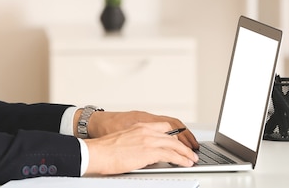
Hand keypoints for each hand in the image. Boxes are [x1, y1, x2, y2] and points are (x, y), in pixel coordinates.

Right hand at [83, 121, 198, 174]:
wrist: (97, 152)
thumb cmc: (105, 149)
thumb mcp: (124, 138)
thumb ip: (137, 141)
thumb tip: (143, 151)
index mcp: (140, 126)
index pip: (164, 127)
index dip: (175, 135)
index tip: (180, 142)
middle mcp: (146, 130)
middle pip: (172, 136)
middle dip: (183, 146)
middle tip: (190, 152)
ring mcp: (148, 140)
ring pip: (174, 145)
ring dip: (185, 153)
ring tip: (191, 159)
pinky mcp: (149, 151)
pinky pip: (171, 155)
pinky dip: (181, 159)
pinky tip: (185, 163)